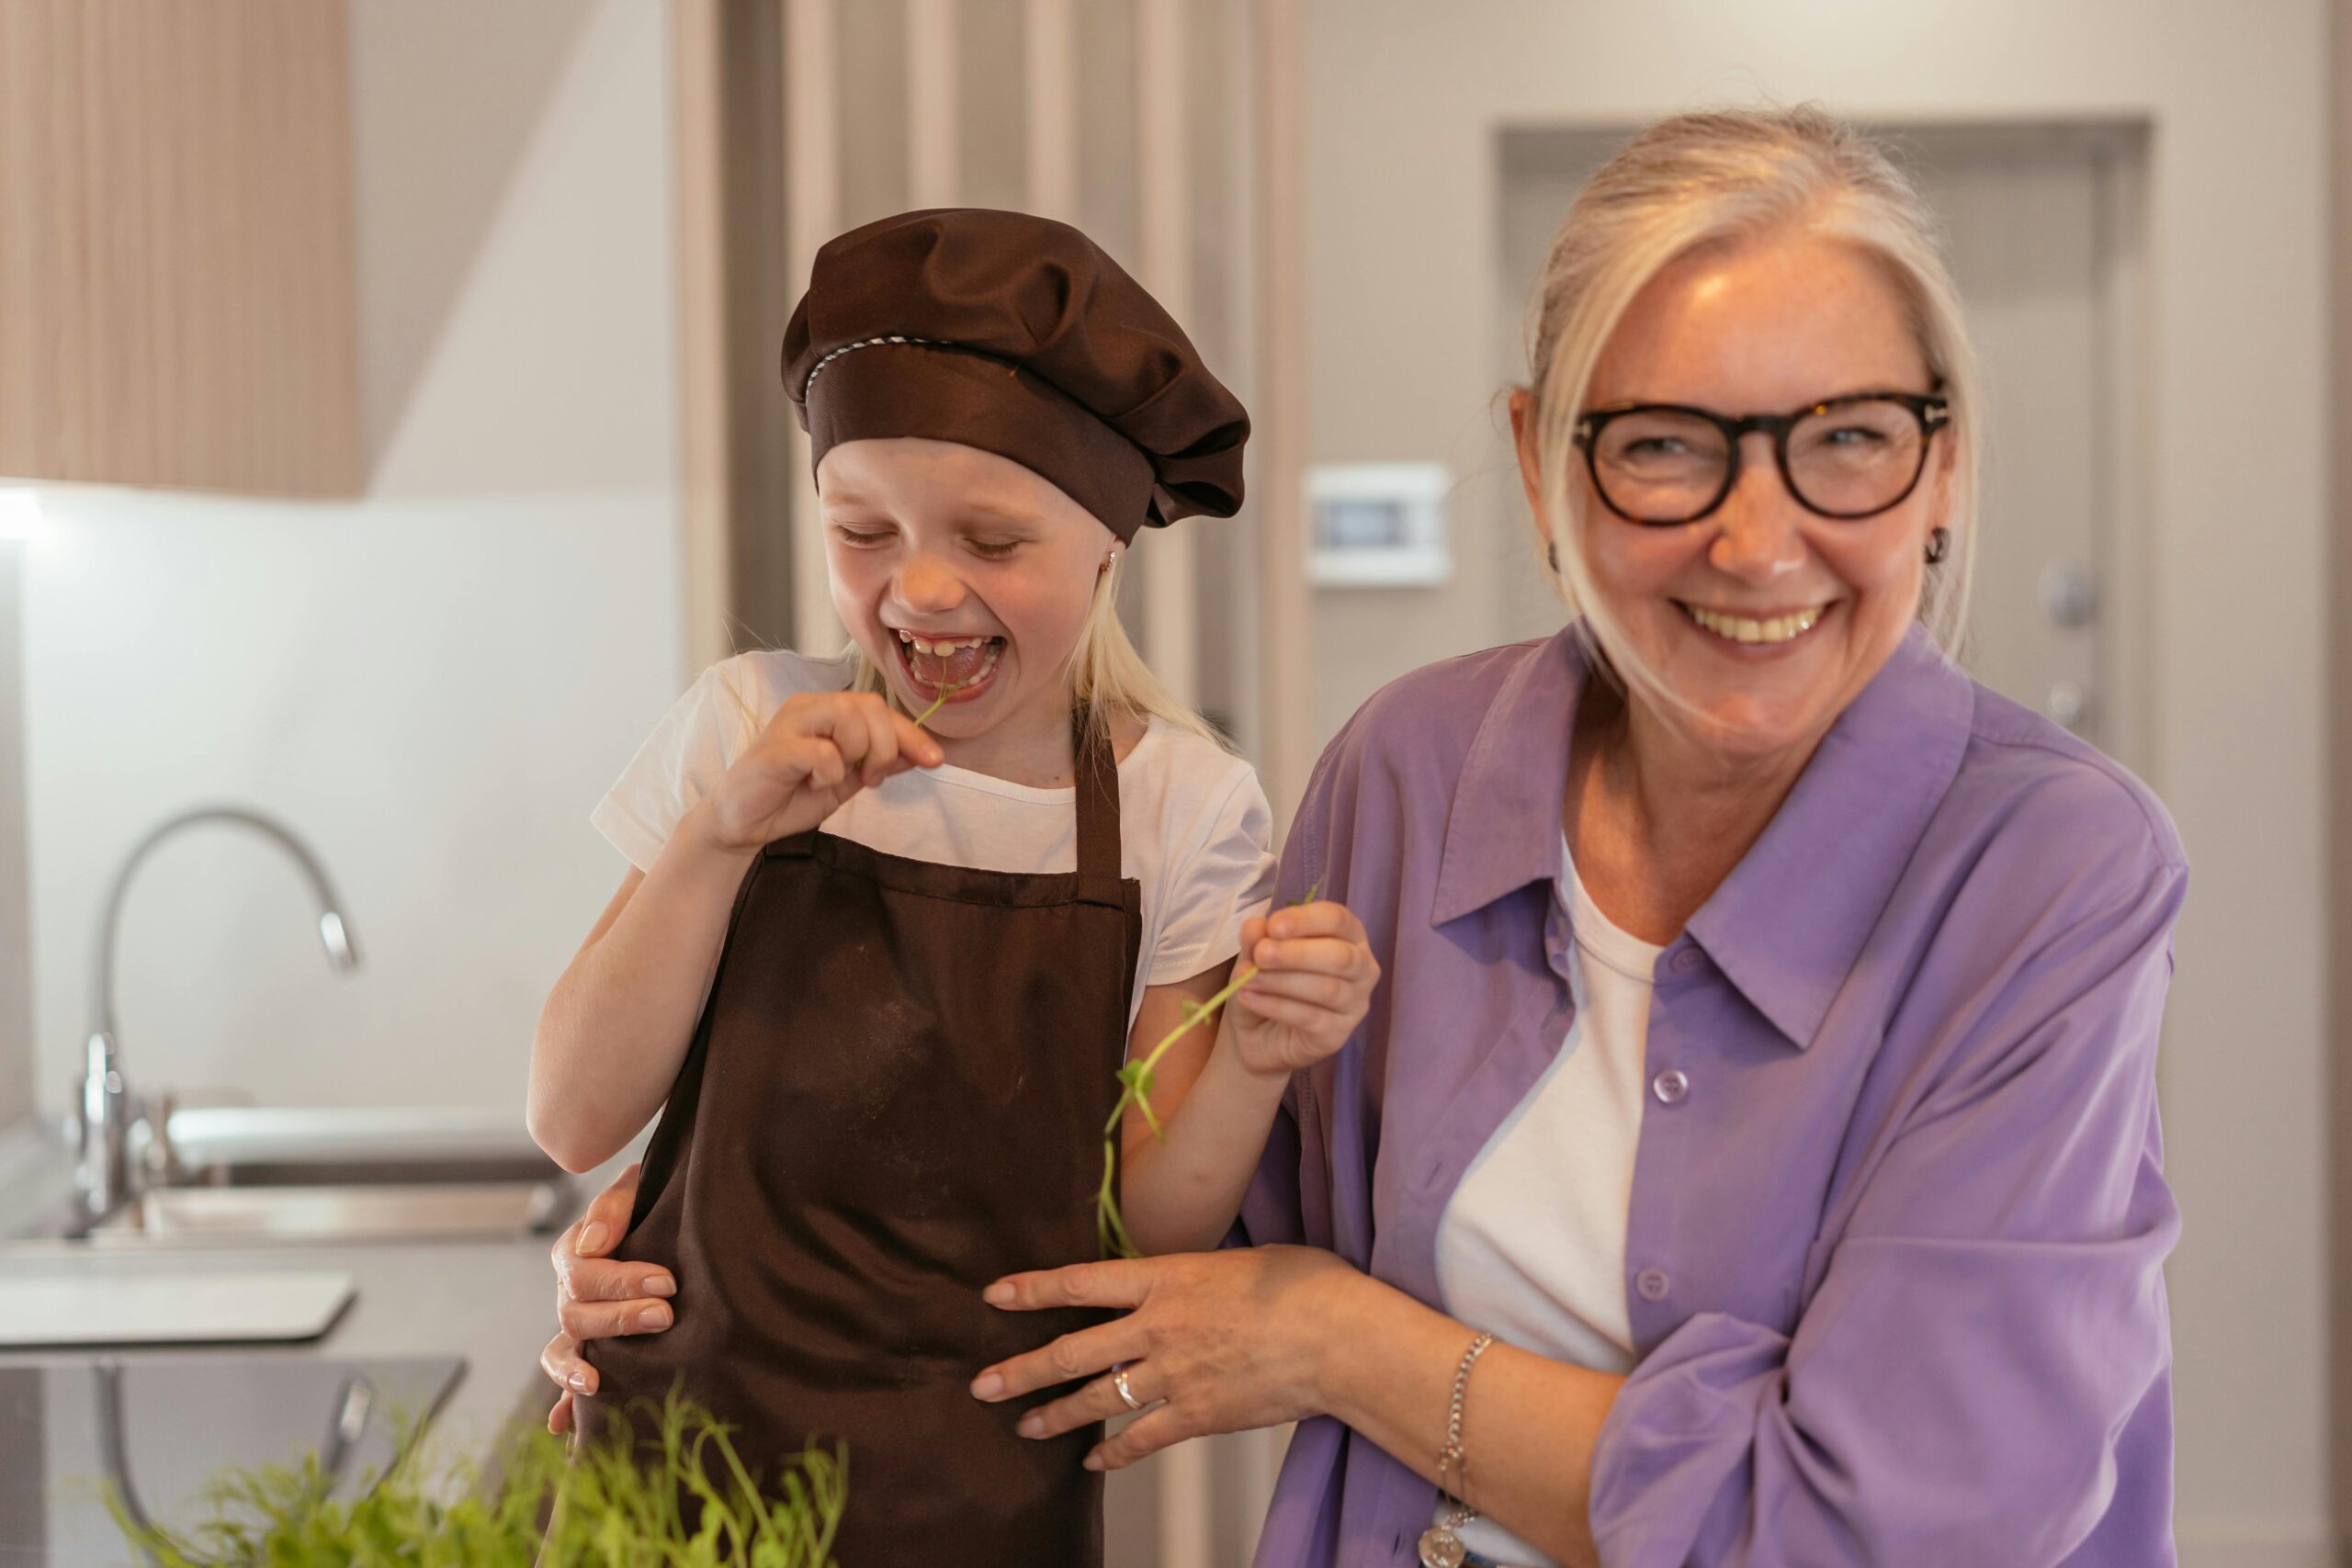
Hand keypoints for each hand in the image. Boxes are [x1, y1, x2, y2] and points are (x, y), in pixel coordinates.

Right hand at [539, 1163, 676, 1434]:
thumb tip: (595, 1243)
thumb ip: (613, 1206)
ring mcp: (575, 1327)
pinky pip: (567, 1380)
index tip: (667, 1282)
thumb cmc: (649, 1205)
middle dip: (619, 1319)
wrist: (661, 1223)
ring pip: (561, 1351)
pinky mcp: (588, 1352)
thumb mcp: (634, 1191)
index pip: (584, 1272)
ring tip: (596, 1383)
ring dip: (575, 1370)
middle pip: (576, 1315)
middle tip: (664, 1316)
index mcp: (575, 1252)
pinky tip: (563, 1425)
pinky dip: (564, 1403)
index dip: (622, 1280)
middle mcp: (569, 1293)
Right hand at [699, 691, 944, 851]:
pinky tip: (814, 783)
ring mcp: (790, 723)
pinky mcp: (776, 748)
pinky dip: (830, 771)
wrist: (743, 824)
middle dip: (886, 746)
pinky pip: (823, 751)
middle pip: (869, 706)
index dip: (911, 734)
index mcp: (827, 710)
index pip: (879, 708)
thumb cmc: (791, 797)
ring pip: (848, 716)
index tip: (935, 761)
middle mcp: (809, 707)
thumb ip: (878, 763)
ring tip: (840, 778)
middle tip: (872, 778)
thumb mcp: (846, 781)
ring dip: (859, 753)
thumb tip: (920, 754)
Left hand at [968, 1245, 1357, 1470]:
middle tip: (982, 1385)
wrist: (1339, 1337)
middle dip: (1022, 1370)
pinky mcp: (1197, 1415)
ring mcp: (1174, 1374)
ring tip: (1024, 1425)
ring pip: (1097, 1398)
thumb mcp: (1239, 1258)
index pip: (1081, 1282)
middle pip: (1073, 1350)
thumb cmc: (1304, 1284)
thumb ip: (1195, 1273)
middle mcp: (1158, 1326)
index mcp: (1166, 1276)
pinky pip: (1142, 1438)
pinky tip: (1093, 1461)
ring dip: (1056, 1414)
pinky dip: (1114, 1451)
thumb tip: (1181, 1279)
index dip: (1033, 1289)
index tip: (995, 1295)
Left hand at [1226, 902, 1378, 1076]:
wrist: (1255, 1033)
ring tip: (1247, 979)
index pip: (1338, 919)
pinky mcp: (1338, 1034)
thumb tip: (1256, 927)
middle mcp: (1361, 968)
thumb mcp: (1254, 955)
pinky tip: (1250, 998)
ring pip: (1327, 989)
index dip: (1306, 920)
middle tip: (1261, 955)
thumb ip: (1257, 939)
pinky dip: (1276, 1006)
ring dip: (1282, 981)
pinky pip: (1311, 1018)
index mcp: (1347, 935)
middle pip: (1341, 956)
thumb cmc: (1266, 981)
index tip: (1273, 926)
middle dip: (1297, 954)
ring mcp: (1355, 1004)